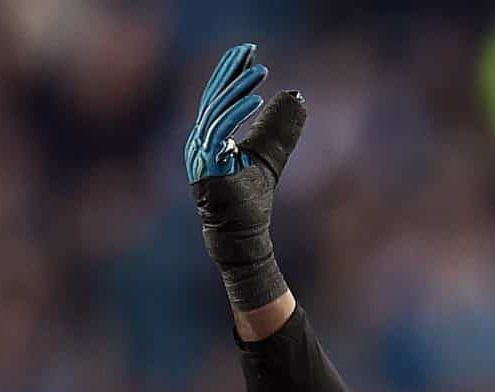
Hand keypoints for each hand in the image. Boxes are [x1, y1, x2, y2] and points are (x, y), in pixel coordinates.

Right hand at [186, 43, 307, 312]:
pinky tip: (257, 99)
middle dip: (231, 72)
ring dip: (238, 89)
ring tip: (260, 72)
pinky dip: (236, 114)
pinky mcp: (206, 167)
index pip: (217, 98)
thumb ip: (278, 129)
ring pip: (216, 111)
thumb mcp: (269, 157)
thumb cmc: (251, 202)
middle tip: (251, 52)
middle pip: (213, 98)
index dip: (230, 73)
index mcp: (207, 138)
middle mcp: (198, 142)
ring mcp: (199, 154)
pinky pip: (219, 132)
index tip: (247, 52)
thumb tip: (296, 97)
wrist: (242, 236)